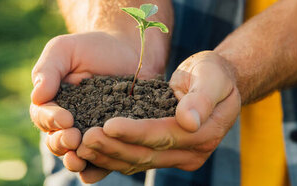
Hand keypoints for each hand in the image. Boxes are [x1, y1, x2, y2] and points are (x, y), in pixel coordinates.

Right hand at [29, 31, 165, 182]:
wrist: (131, 52)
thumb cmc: (93, 47)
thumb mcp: (65, 50)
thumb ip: (48, 70)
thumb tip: (37, 96)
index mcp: (52, 104)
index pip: (43, 117)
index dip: (51, 121)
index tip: (65, 118)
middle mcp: (68, 125)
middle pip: (56, 142)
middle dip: (62, 142)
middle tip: (74, 137)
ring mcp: (90, 135)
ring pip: (76, 155)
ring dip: (75, 159)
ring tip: (81, 156)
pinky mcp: (112, 142)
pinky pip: (102, 162)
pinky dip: (97, 169)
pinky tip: (100, 166)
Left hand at [76, 51, 240, 174]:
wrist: (216, 82)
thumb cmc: (213, 73)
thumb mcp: (213, 77)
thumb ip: (202, 98)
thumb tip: (189, 121)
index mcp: (204, 134)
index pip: (164, 136)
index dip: (136, 132)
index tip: (108, 124)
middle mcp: (191, 153)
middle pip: (147, 154)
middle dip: (114, 147)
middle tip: (84, 138)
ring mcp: (177, 158)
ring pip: (137, 162)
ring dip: (107, 156)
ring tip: (80, 146)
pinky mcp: (163, 156)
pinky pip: (134, 161)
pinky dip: (111, 157)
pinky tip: (89, 151)